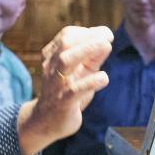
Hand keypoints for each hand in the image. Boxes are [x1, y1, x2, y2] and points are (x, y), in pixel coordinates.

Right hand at [17, 26, 112, 154]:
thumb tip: (107, 41)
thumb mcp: (80, 73)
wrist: (46, 122)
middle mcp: (52, 68)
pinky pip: (74, 90)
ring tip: (106, 46)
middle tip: (108, 37)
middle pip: (64, 44)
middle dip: (88, 37)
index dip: (86, 32)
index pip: (66, 36)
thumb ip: (92, 58)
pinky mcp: (63, 103)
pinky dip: (91, 82)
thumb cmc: (66, 93)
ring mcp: (56, 85)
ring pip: (65, 61)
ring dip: (87, 50)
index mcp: (53, 58)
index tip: (105, 34)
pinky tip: (104, 78)